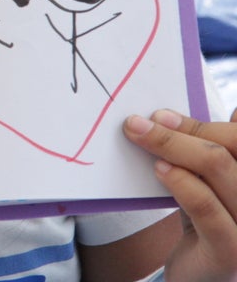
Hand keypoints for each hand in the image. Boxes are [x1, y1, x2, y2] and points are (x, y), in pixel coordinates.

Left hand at [124, 107, 236, 281]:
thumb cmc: (205, 229)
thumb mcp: (210, 188)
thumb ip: (209, 158)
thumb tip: (197, 114)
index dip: (204, 124)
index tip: (163, 115)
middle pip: (230, 149)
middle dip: (183, 131)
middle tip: (140, 122)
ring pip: (217, 167)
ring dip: (172, 146)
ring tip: (139, 136)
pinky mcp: (232, 253)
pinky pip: (206, 206)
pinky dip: (180, 181)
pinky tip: (158, 169)